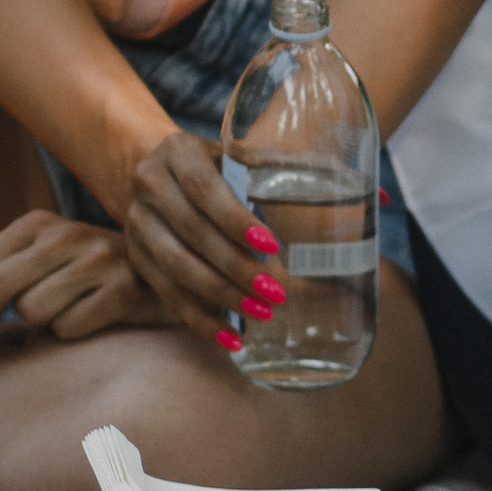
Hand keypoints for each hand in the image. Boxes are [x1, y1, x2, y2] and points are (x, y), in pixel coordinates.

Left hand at [0, 212, 173, 363]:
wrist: (167, 277)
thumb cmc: (92, 277)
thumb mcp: (46, 259)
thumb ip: (4, 268)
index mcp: (37, 224)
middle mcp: (66, 234)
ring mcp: (97, 259)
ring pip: (31, 312)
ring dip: (38, 328)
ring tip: (62, 317)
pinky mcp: (123, 290)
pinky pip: (68, 328)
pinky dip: (71, 333)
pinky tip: (92, 320)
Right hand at [118, 129, 285, 350]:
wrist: (164, 172)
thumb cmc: (217, 164)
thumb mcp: (239, 155)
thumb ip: (278, 170)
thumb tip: (356, 190)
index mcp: (177, 152)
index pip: (202, 188)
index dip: (235, 219)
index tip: (272, 246)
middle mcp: (148, 185)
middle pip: (191, 232)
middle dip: (235, 266)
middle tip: (275, 292)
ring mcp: (136, 223)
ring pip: (176, 268)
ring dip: (221, 296)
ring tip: (260, 314)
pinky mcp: (135, 256)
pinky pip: (167, 294)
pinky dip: (200, 320)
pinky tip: (230, 338)